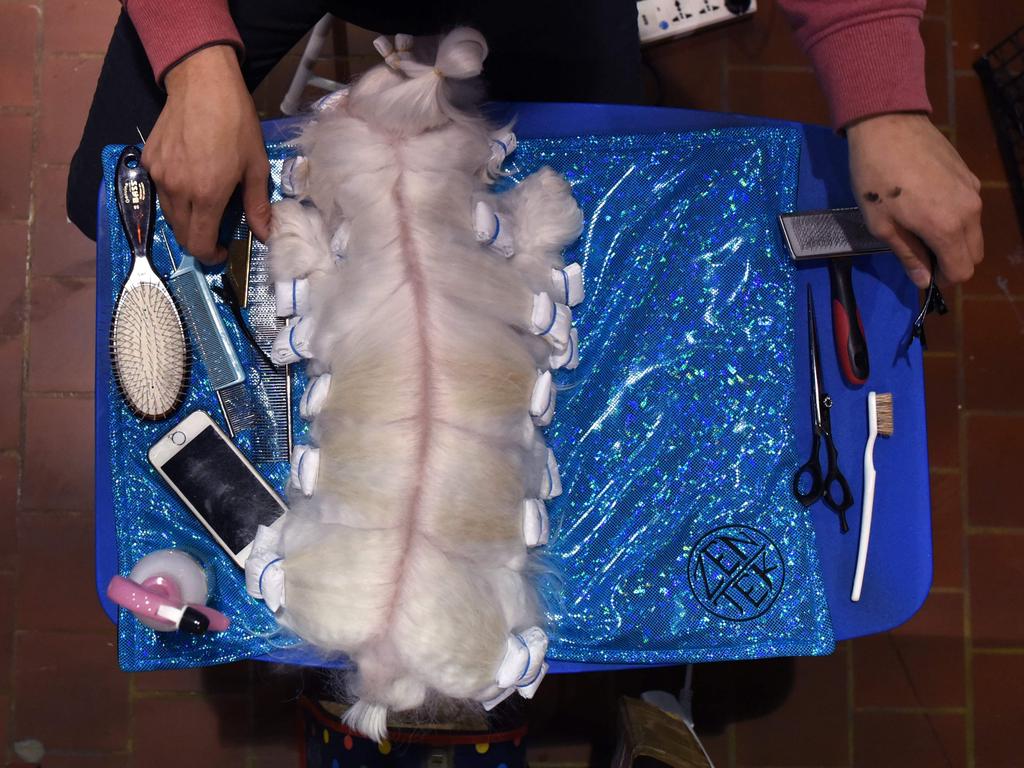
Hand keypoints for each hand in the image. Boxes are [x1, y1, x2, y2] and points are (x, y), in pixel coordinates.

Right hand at [142, 45, 270, 264]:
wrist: (202, 84)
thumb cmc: (236, 123)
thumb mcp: (255, 166)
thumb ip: (257, 205)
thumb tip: (265, 234)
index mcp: (206, 195)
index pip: (198, 243)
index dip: (209, 255)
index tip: (220, 251)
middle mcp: (177, 190)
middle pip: (181, 233)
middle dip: (198, 239)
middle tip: (215, 231)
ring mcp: (158, 175)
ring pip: (169, 213)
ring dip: (186, 219)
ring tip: (204, 205)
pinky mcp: (148, 160)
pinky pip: (160, 190)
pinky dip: (174, 196)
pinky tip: (189, 180)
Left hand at [847, 113, 982, 288]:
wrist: (887, 125)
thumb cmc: (875, 179)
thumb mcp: (881, 224)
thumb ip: (908, 254)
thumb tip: (924, 281)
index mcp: (947, 228)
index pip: (961, 271)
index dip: (943, 279)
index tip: (924, 274)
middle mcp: (970, 211)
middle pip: (974, 254)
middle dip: (951, 262)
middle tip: (921, 253)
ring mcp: (973, 191)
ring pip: (974, 232)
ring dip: (955, 241)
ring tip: (921, 229)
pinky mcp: (970, 176)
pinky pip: (970, 209)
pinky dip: (957, 218)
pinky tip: (928, 205)